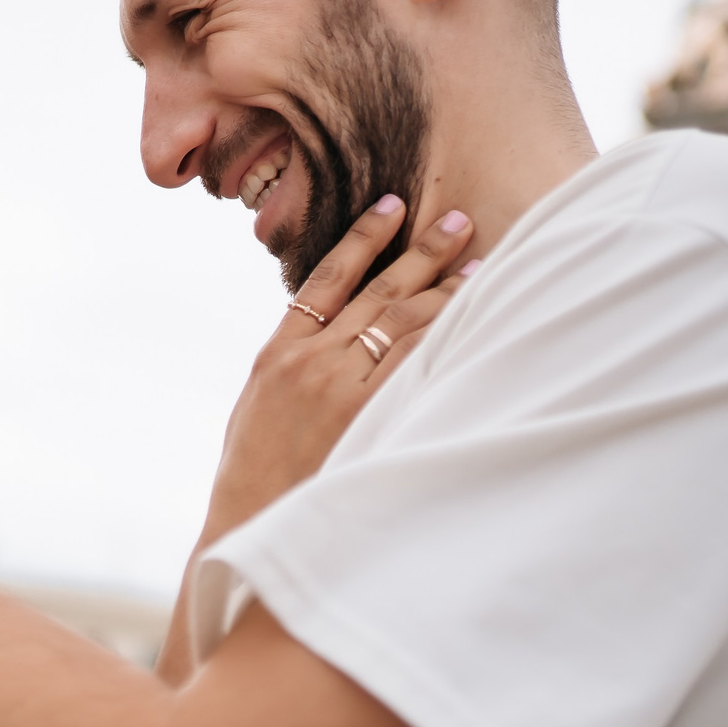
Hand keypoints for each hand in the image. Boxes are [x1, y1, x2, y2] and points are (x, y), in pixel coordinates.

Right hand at [204, 196, 477, 542]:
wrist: (249, 520)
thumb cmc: (251, 472)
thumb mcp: (257, 404)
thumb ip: (292, 364)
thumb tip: (328, 337)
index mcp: (280, 350)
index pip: (329, 276)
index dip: (364, 237)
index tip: (394, 206)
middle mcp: (313, 359)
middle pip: (378, 291)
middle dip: (423, 254)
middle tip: (459, 222)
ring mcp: (341, 387)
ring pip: (402, 322)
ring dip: (444, 290)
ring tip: (478, 263)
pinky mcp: (368, 416)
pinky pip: (414, 365)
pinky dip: (442, 337)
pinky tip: (468, 319)